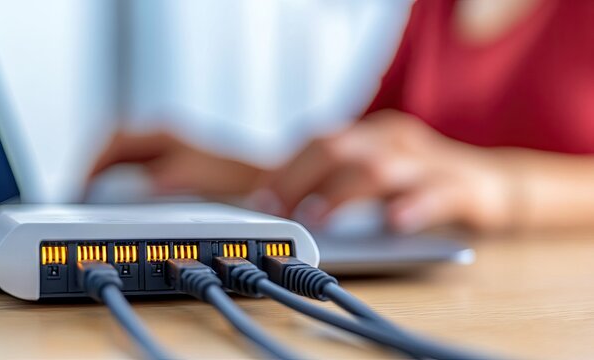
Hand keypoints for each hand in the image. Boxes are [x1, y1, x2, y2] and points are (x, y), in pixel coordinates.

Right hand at [89, 130, 263, 195]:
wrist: (261, 186)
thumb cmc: (231, 180)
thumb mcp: (185, 179)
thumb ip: (151, 183)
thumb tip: (119, 193)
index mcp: (160, 133)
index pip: (109, 140)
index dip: (88, 164)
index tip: (78, 187)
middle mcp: (161, 137)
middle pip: (110, 147)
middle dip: (90, 168)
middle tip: (77, 193)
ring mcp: (167, 150)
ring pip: (121, 158)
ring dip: (103, 175)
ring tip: (88, 198)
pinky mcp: (173, 166)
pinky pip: (134, 170)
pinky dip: (118, 182)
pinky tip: (116, 201)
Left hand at [263, 110, 513, 232]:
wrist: (494, 183)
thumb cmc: (421, 181)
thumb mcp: (375, 175)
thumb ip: (335, 181)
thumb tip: (280, 204)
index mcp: (372, 133)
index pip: (317, 141)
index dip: (283, 170)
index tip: (258, 201)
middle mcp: (396, 140)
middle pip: (337, 149)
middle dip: (297, 179)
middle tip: (273, 212)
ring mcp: (429, 162)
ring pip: (380, 169)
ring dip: (341, 193)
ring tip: (314, 217)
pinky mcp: (463, 188)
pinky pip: (438, 195)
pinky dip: (414, 206)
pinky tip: (394, 222)